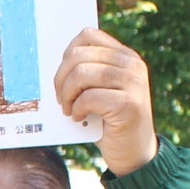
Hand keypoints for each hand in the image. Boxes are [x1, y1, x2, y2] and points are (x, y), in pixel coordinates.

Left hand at [53, 28, 158, 176]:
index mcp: (125, 56)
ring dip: (67, 95)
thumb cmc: (111, 120)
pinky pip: (89, 97)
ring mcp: (133, 83)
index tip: (63, 76)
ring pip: (81, 74)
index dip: (67, 54)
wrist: (135, 152)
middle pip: (79, 56)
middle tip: (61, 98)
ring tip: (68, 108)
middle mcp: (132, 65)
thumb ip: (89, 72)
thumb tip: (54, 63)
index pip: (88, 36)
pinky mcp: (129, 103)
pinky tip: (79, 117)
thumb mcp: (102, 89)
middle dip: (61, 79)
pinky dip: (77, 109)